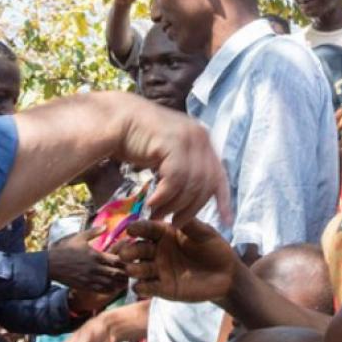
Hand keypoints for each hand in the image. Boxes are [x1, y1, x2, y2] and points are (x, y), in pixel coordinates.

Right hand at [47, 227, 127, 293]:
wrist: (50, 264)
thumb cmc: (65, 249)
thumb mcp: (79, 237)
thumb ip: (94, 232)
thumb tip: (106, 226)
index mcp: (96, 255)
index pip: (117, 260)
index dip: (126, 261)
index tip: (130, 260)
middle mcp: (95, 268)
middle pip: (116, 273)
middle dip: (125, 273)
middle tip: (131, 272)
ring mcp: (90, 279)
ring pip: (110, 283)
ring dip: (119, 283)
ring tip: (125, 281)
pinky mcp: (85, 286)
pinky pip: (101, 290)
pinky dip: (109, 290)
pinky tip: (113, 288)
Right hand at [116, 98, 230, 226]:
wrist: (115, 119)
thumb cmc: (137, 140)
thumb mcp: (167, 155)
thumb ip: (183, 169)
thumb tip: (193, 196)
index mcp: (202, 140)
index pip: (219, 175)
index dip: (224, 201)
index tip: (227, 222)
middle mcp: (200, 137)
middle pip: (206, 185)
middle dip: (192, 209)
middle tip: (175, 223)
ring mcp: (188, 138)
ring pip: (191, 185)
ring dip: (174, 206)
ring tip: (157, 215)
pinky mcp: (173, 142)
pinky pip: (175, 180)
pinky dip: (164, 196)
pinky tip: (151, 203)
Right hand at [117, 219, 238, 302]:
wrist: (227, 274)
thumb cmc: (215, 248)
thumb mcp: (204, 233)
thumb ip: (189, 224)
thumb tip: (175, 209)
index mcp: (165, 234)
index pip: (148, 229)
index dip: (138, 229)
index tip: (130, 229)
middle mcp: (158, 251)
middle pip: (139, 249)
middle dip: (131, 251)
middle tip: (125, 253)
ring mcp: (159, 270)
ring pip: (140, 269)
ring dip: (133, 269)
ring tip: (131, 269)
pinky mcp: (163, 288)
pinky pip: (148, 287)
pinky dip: (142, 287)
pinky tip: (140, 286)